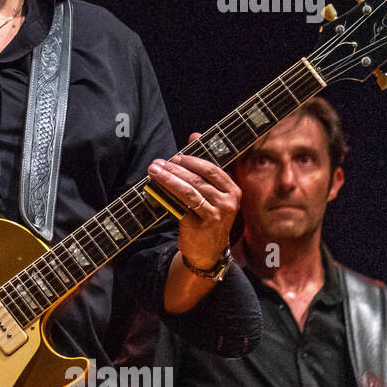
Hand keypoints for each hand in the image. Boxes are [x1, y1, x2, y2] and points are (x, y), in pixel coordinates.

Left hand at [148, 132, 240, 271]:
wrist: (207, 252)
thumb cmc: (207, 217)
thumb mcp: (211, 192)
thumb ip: (203, 166)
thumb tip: (193, 134)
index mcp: (233, 190)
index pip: (211, 169)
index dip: (191, 160)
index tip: (175, 155)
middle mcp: (228, 202)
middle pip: (198, 179)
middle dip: (176, 167)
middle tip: (158, 162)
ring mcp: (217, 215)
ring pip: (189, 191)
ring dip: (168, 179)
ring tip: (153, 171)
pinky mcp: (202, 226)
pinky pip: (182, 206)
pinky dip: (168, 196)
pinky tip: (156, 189)